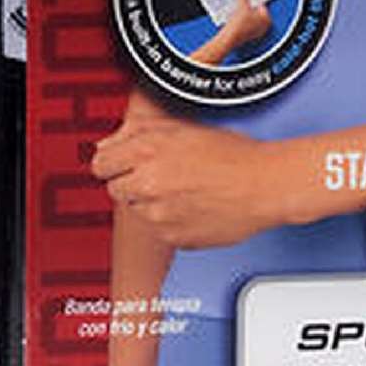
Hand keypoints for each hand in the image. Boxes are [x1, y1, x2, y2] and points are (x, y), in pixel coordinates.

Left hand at [92, 114, 285, 248]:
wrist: (265, 185)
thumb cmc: (235, 154)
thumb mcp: (185, 127)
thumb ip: (139, 131)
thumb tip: (110, 144)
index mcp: (148, 151)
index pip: (100, 164)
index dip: (115, 162)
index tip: (124, 163)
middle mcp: (148, 183)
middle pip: (115, 189)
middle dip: (133, 182)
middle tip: (163, 174)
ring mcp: (159, 214)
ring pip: (138, 210)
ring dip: (153, 202)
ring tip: (186, 189)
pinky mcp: (172, 237)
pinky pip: (159, 230)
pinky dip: (171, 221)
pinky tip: (195, 205)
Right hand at [191, 0, 270, 65]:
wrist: (230, 38)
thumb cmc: (240, 24)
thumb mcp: (242, 6)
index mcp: (267, 18)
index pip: (262, 5)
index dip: (254, 0)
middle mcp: (264, 26)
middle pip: (257, 12)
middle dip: (250, 7)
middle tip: (244, 2)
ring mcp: (257, 32)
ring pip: (252, 18)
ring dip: (247, 14)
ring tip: (240, 10)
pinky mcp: (250, 35)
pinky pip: (248, 24)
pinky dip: (244, 20)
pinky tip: (237, 18)